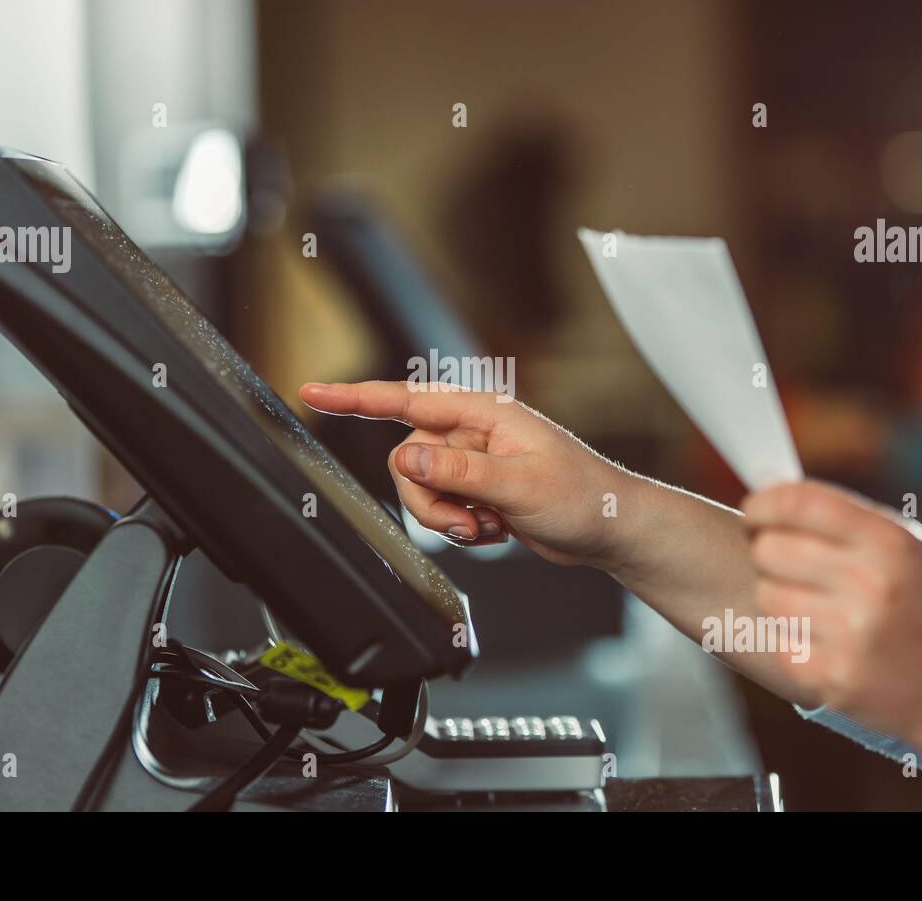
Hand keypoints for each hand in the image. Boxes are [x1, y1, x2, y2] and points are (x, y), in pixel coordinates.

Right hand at [299, 381, 632, 566]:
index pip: (404, 399)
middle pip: (407, 460)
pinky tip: (497, 528)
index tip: (312, 393)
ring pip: (421, 489)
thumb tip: (408, 456)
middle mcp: (471, 433)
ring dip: (446, 518)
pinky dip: (462, 527)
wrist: (608, 528)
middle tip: (465, 520)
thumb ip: (459, 471)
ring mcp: (472, 462)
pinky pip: (442, 509)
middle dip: (428, 499)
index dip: (354, 398)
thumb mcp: (519, 484)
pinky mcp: (476, 489)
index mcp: (482, 413)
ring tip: (487, 526)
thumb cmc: (583, 496)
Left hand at [741, 480, 921, 748]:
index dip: (763, 503)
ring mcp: (851, 636)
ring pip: (766, 595)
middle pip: (770, 549)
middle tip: (786, 563)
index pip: (799, 504)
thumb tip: (770, 490)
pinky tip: (824, 642)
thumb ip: (846, 518)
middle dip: (769, 552)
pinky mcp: (833, 678)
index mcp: (890, 543)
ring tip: (813, 606)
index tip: (753, 511)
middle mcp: (870, 585)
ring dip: (778, 597)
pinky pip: (777, 641)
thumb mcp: (910, 548)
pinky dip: (791, 640)